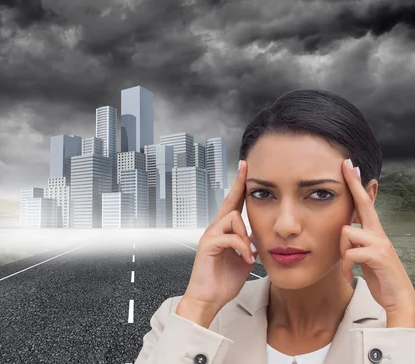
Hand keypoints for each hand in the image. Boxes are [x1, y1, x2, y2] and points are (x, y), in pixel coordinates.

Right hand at [177, 160, 257, 324]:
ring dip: (246, 236)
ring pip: (233, 218)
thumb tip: (259, 238)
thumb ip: (249, 245)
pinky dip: (242, 248)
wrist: (208, 299)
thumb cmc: (223, 281)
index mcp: (224, 232)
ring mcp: (209, 236)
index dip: (240, 187)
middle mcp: (215, 229)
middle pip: (229, 202)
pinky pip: (230, 237)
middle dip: (239, 184)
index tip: (246, 169)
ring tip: (250, 254)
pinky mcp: (207, 245)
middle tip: (246, 167)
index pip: (233, 205)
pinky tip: (246, 260)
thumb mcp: (243, 259)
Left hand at [340, 158, 414, 327]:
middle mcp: (378, 233)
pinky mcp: (378, 256)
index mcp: (374, 232)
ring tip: (348, 266)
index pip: (364, 203)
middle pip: (363, 203)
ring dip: (341, 251)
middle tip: (347, 165)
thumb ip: (356, 241)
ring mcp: (380, 243)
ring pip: (346, 233)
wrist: (397, 299)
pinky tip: (349, 275)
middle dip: (354, 184)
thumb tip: (346, 229)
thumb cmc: (378, 276)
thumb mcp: (364, 255)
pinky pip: (350, 253)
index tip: (351, 166)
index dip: (357, 185)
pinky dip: (345, 266)